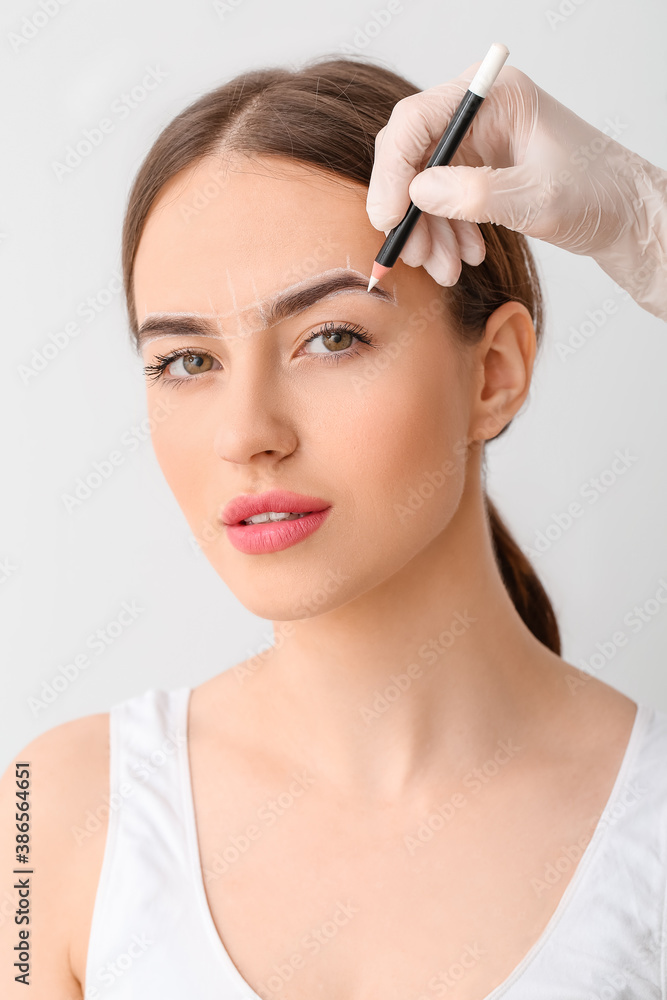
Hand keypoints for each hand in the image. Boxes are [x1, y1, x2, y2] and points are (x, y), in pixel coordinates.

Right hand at [366, 63, 666, 318]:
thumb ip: (476, 195)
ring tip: (446, 269)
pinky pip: (440, 201)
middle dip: (408, 211)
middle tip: (415, 255)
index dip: (392, 171)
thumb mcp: (537, 200)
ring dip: (426, 232)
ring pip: (421, 185)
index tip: (389, 219)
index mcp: (496, 97)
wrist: (623, 214)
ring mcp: (476, 142)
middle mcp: (479, 113)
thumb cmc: (596, 195)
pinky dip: (444, 233)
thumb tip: (417, 194)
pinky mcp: (477, 171)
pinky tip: (464, 257)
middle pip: (411, 155)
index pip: (416, 121)